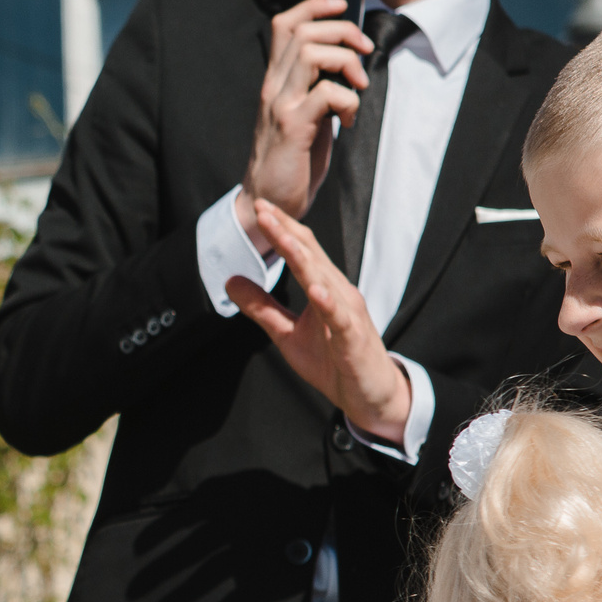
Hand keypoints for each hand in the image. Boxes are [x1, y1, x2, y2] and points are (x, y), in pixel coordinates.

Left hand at [227, 198, 412, 443]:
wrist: (370, 394)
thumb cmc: (333, 361)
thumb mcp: (287, 333)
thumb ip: (262, 307)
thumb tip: (231, 281)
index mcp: (324, 288)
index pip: (301, 250)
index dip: (280, 228)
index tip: (258, 207)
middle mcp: (339, 293)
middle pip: (311, 256)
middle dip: (286, 231)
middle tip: (262, 207)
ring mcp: (349, 314)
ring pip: (325, 280)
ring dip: (304, 259)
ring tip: (283, 238)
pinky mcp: (354, 339)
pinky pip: (341, 319)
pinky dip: (330, 305)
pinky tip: (317, 292)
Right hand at [243, 0, 374, 218]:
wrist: (266, 201)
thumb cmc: (290, 160)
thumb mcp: (302, 114)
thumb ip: (316, 88)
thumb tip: (349, 66)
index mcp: (276, 81)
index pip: (286, 25)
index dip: (315, 5)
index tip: (342, 6)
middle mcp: (274, 88)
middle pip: (304, 32)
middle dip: (343, 32)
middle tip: (364, 52)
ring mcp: (281, 106)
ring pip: (310, 54)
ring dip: (346, 61)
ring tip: (358, 85)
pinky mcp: (292, 127)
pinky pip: (326, 94)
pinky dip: (348, 101)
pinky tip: (348, 122)